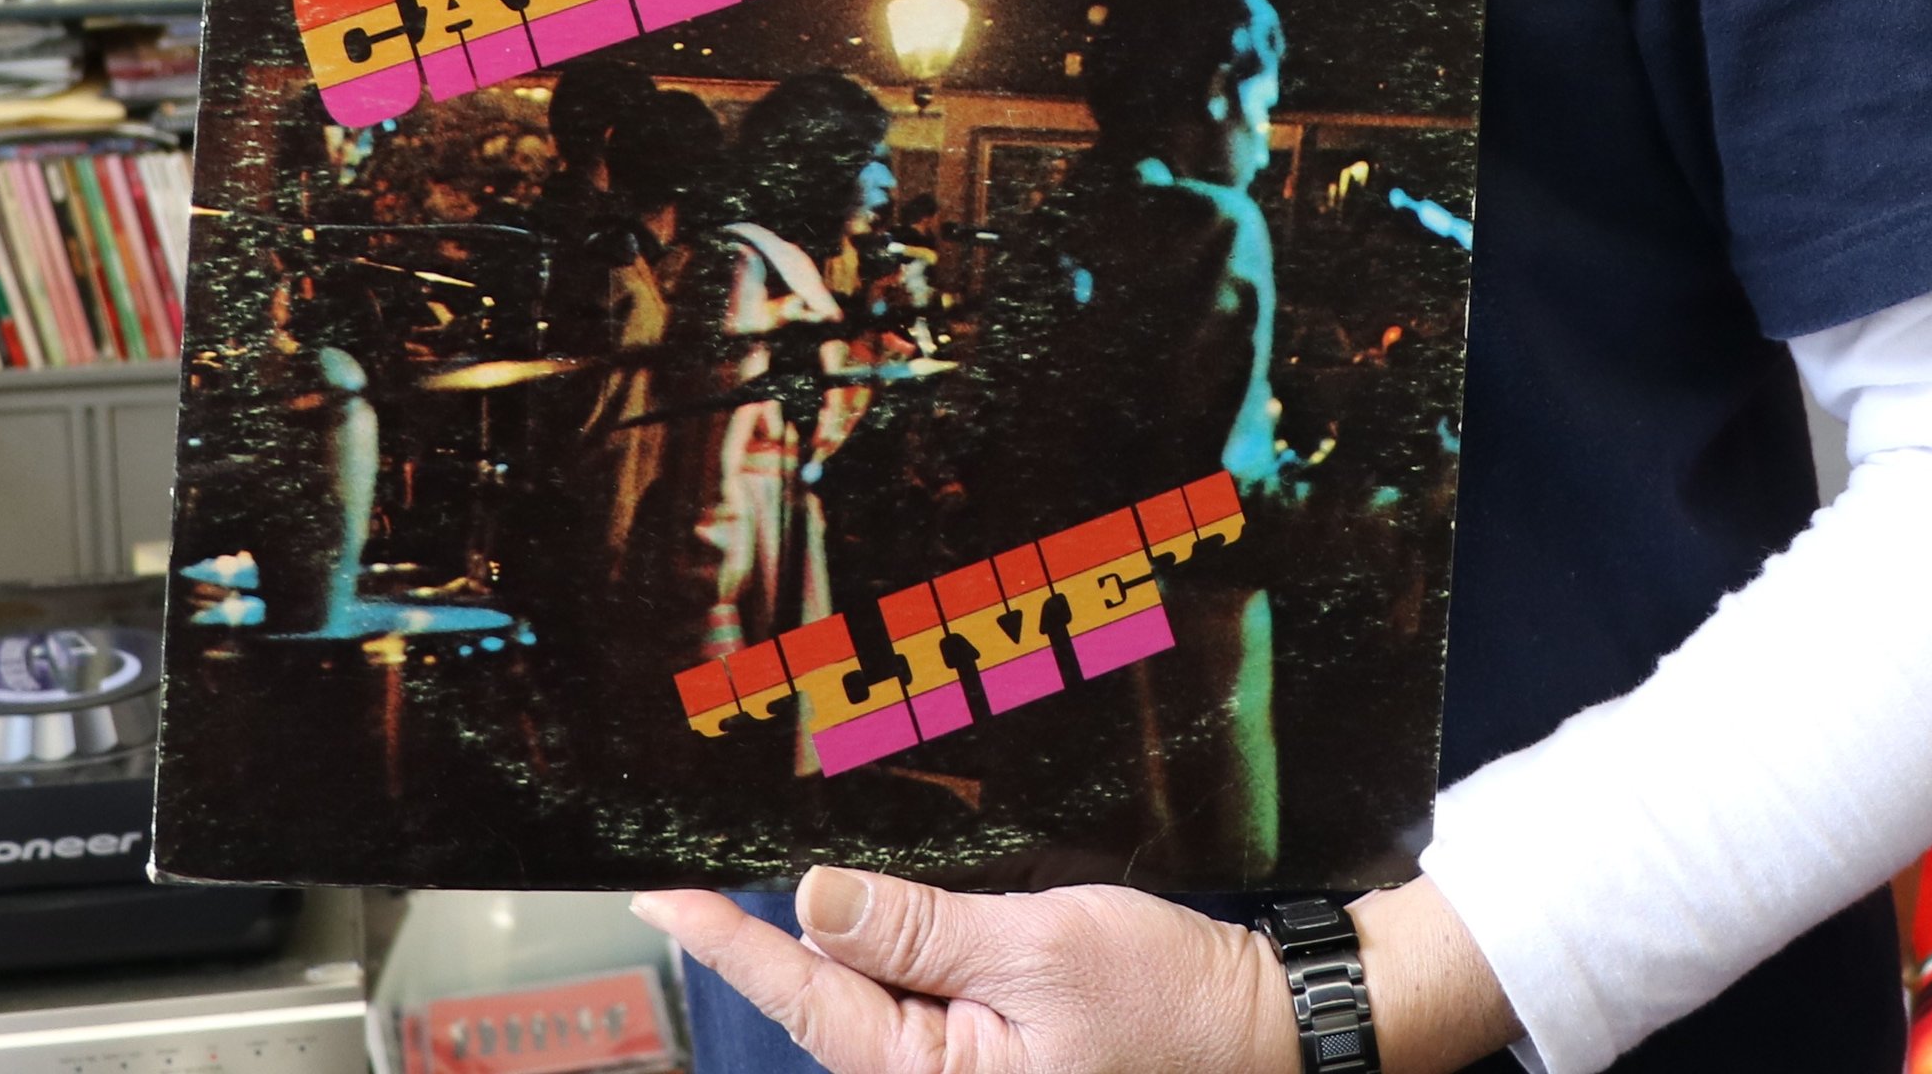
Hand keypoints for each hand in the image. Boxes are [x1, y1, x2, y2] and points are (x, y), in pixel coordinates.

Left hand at [637, 871, 1517, 1073]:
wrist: (1272, 1027)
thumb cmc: (1172, 1002)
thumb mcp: (1040, 947)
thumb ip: (920, 928)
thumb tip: (815, 900)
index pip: (809, 999)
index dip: (730, 942)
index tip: (660, 898)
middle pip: (833, 1002)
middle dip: (780, 937)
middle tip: (704, 876)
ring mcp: (974, 1068)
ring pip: (875, 998)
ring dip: (845, 937)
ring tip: (792, 881)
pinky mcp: (1000, 1050)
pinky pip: (924, 1001)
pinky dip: (896, 948)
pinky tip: (882, 909)